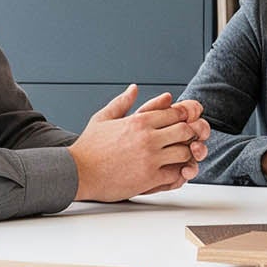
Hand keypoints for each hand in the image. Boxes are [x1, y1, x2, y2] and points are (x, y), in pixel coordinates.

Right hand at [70, 85, 207, 200]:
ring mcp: (150, 158)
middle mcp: (148, 137)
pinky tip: (171, 172)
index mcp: (139, 120)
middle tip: (186, 141)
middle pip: (186, 130)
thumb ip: (122, 102)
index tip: (181, 124)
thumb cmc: (88, 147)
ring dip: (185, 155)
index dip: (183, 118)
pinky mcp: (149, 178)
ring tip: (179, 157)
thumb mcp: (103, 118)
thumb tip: (133, 88)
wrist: (77, 172)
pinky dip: (178, 173)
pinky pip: (176, 174)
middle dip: (189, 135)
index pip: (176, 113)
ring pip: (185, 152)